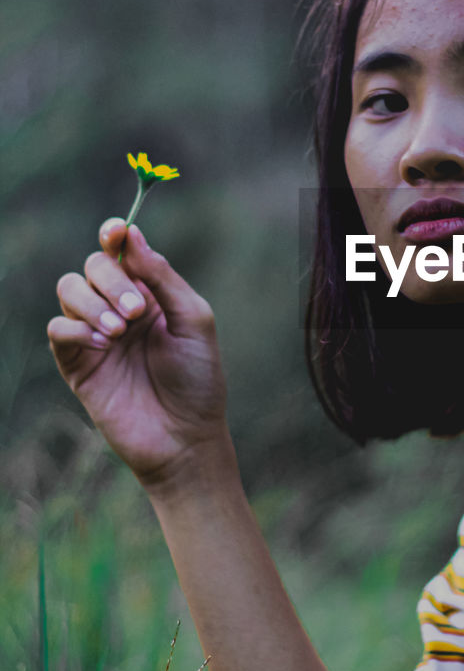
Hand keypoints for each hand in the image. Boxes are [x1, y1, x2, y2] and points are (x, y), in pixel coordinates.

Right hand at [49, 220, 229, 487]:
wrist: (186, 437)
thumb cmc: (198, 379)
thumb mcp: (194, 321)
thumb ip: (163, 278)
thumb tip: (133, 236)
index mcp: (150, 293)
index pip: (122, 252)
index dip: (114, 235)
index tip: (115, 233)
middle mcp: (119, 308)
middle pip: (92, 265)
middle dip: (110, 280)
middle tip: (136, 313)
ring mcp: (96, 334)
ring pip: (69, 290)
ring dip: (92, 302)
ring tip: (119, 331)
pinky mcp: (78, 364)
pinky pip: (57, 330)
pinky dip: (75, 328)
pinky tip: (103, 344)